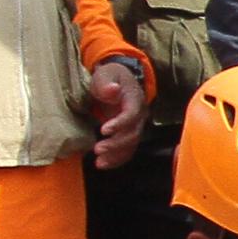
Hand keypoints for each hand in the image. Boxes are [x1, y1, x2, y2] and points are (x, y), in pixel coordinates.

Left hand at [88, 56, 150, 170]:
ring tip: (99, 162)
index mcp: (135, 100)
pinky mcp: (128, 134)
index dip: (120, 124)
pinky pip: (127, 150)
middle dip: (116, 144)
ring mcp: (135, 126)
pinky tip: (103, 164)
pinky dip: (116, 159)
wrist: (117, 81)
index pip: (131, 114)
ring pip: (131, 145)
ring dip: (116, 155)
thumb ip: (107, 83)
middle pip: (133, 133)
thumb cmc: (110, 77)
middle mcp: (139, 115)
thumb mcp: (106, 74)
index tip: (104, 129)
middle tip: (97, 149)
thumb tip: (113, 89)